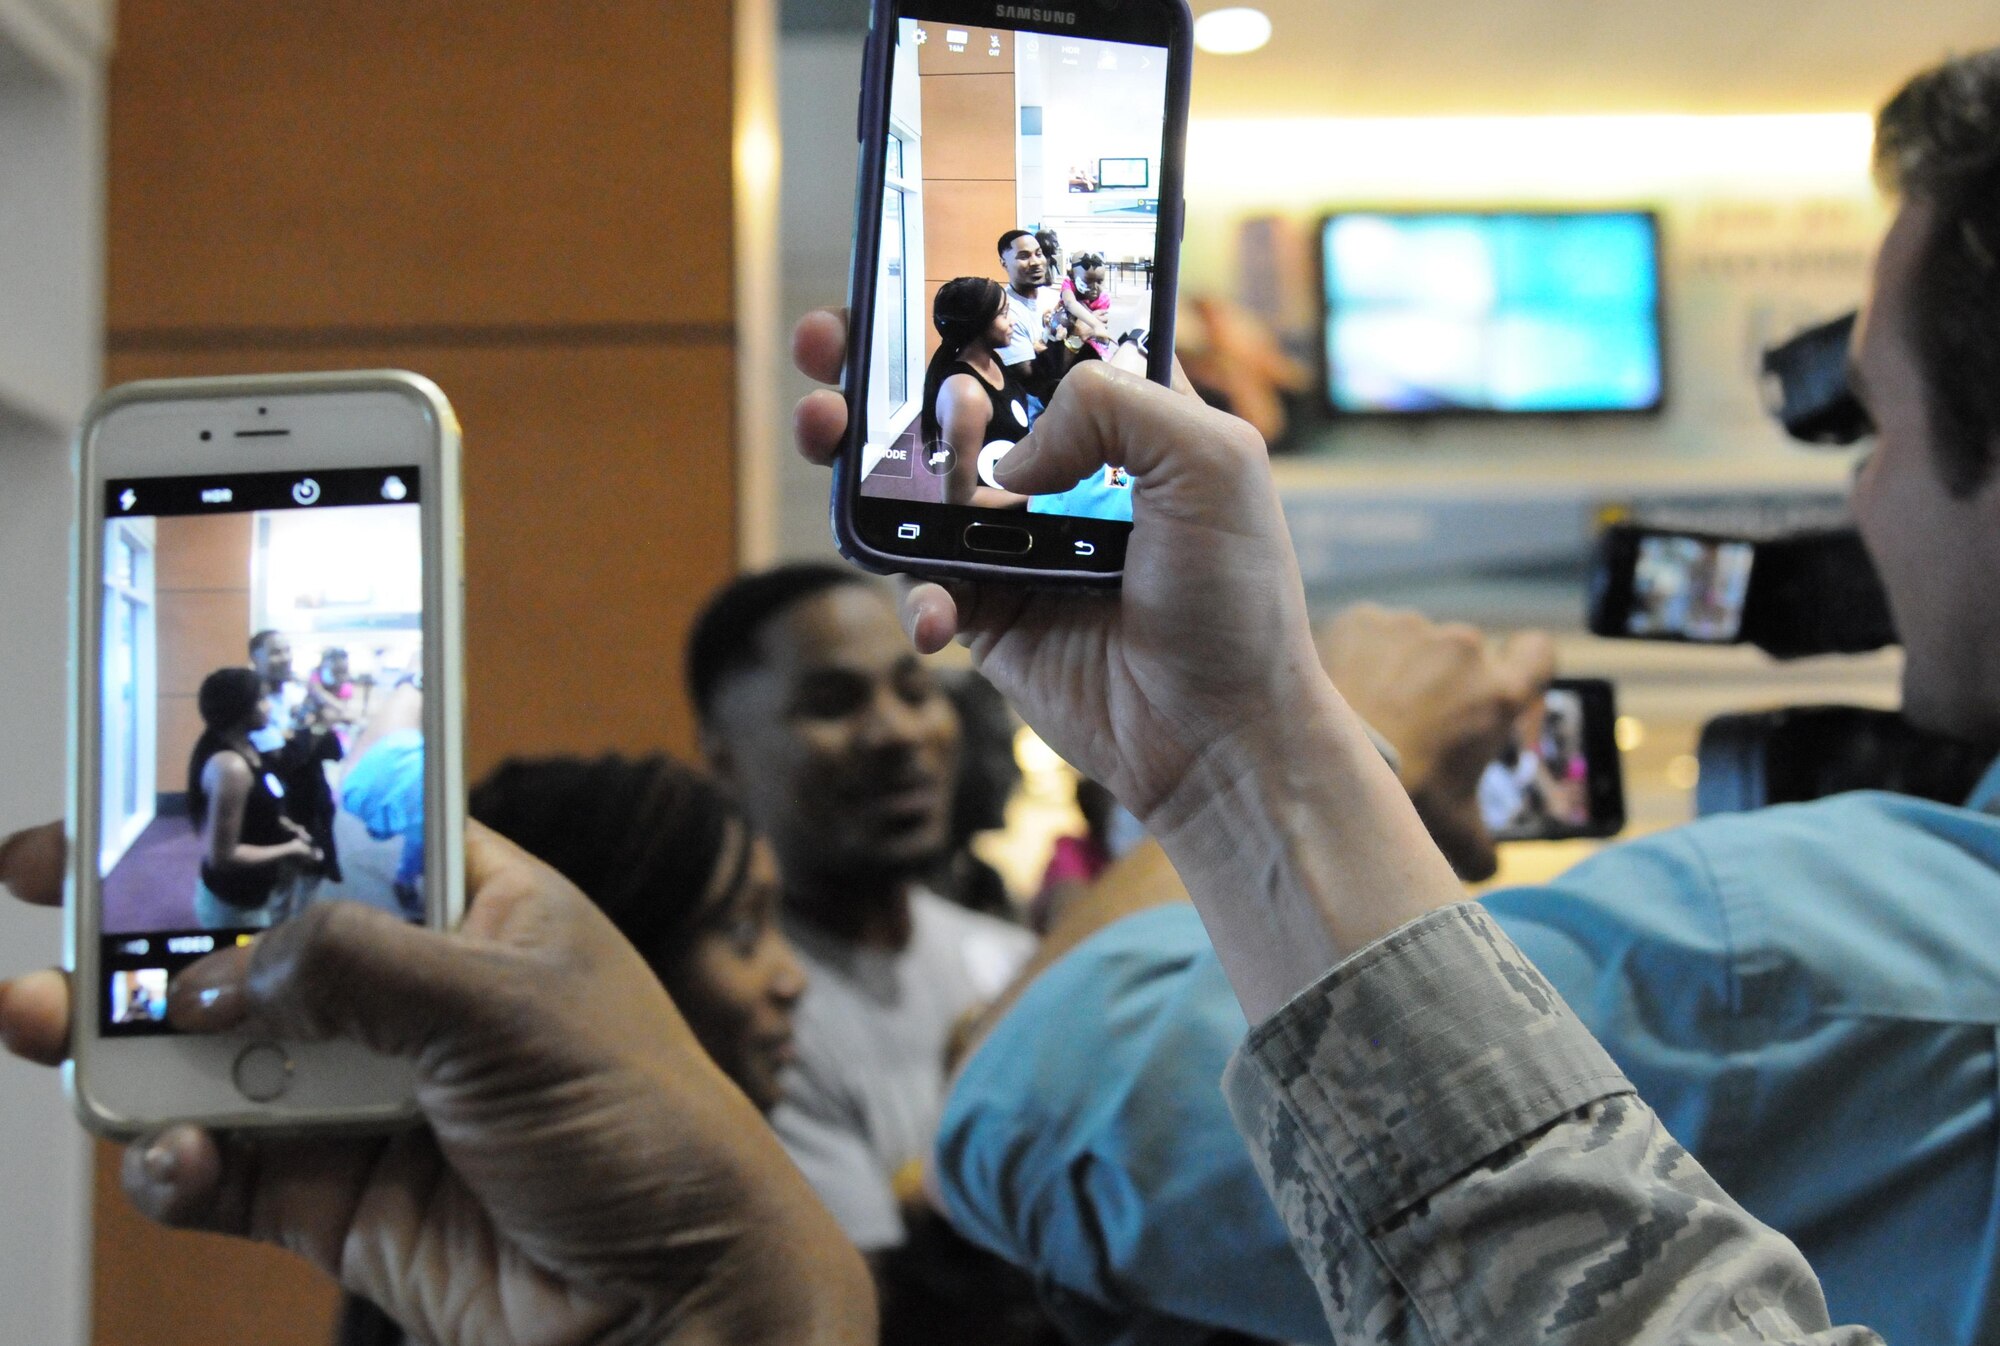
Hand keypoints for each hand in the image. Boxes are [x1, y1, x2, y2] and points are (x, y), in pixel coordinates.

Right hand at [0, 822, 873, 1345]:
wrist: (672, 1300)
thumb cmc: (644, 1128)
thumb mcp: (513, 1012)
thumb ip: (361, 970)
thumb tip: (224, 969)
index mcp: (483, 912)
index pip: (354, 828)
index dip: (260, 803)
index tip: (149, 778)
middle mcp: (417, 996)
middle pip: (259, 939)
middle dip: (153, 922)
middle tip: (48, 883)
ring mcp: (372, 1096)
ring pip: (219, 1054)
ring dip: (129, 1041)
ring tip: (49, 1017)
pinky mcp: (338, 1195)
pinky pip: (224, 1167)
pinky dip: (177, 1162)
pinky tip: (172, 1156)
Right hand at [793, 308, 1318, 827]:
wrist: (1218, 736)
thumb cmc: (1238, 598)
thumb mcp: (1211, 462)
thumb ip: (1114, 404)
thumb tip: (1012, 450)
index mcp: (1121, 412)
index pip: (1035, 333)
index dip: (976, 296)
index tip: (915, 264)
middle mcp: (1061, 467)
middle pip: (950, 396)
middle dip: (879, 363)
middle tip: (829, 341)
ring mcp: (1014, 541)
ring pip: (912, 482)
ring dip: (856, 454)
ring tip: (826, 426)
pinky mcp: (986, 612)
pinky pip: (919, 583)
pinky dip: (914, 593)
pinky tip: (938, 611)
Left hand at [1316, 605, 1554, 881]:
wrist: (1316, 768)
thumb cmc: (1401, 801)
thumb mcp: (1456, 838)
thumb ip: (1484, 849)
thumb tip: (1488, 867)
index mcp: (1499, 694)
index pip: (1538, 653)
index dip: (1524, 664)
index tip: (1501, 685)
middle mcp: (1463, 648)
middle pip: (1465, 655)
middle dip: (1446, 681)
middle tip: (1415, 723)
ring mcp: (1410, 627)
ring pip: (1413, 642)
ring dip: (1400, 667)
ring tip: (1369, 711)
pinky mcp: (1361, 619)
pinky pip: (1367, 633)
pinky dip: (1358, 655)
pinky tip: (1340, 691)